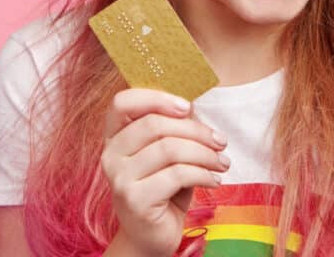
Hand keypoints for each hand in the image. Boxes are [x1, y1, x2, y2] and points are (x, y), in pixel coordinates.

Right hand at [101, 89, 229, 256]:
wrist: (152, 236)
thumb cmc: (164, 188)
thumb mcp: (169, 153)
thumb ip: (174, 128)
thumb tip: (192, 108)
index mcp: (115, 136)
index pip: (123, 102)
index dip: (156, 97)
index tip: (188, 107)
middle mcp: (110, 155)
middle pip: (155, 124)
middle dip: (196, 130)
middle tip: (221, 141)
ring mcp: (120, 178)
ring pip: (169, 149)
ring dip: (205, 154)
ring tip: (222, 163)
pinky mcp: (135, 200)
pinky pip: (177, 175)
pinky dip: (203, 174)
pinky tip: (214, 180)